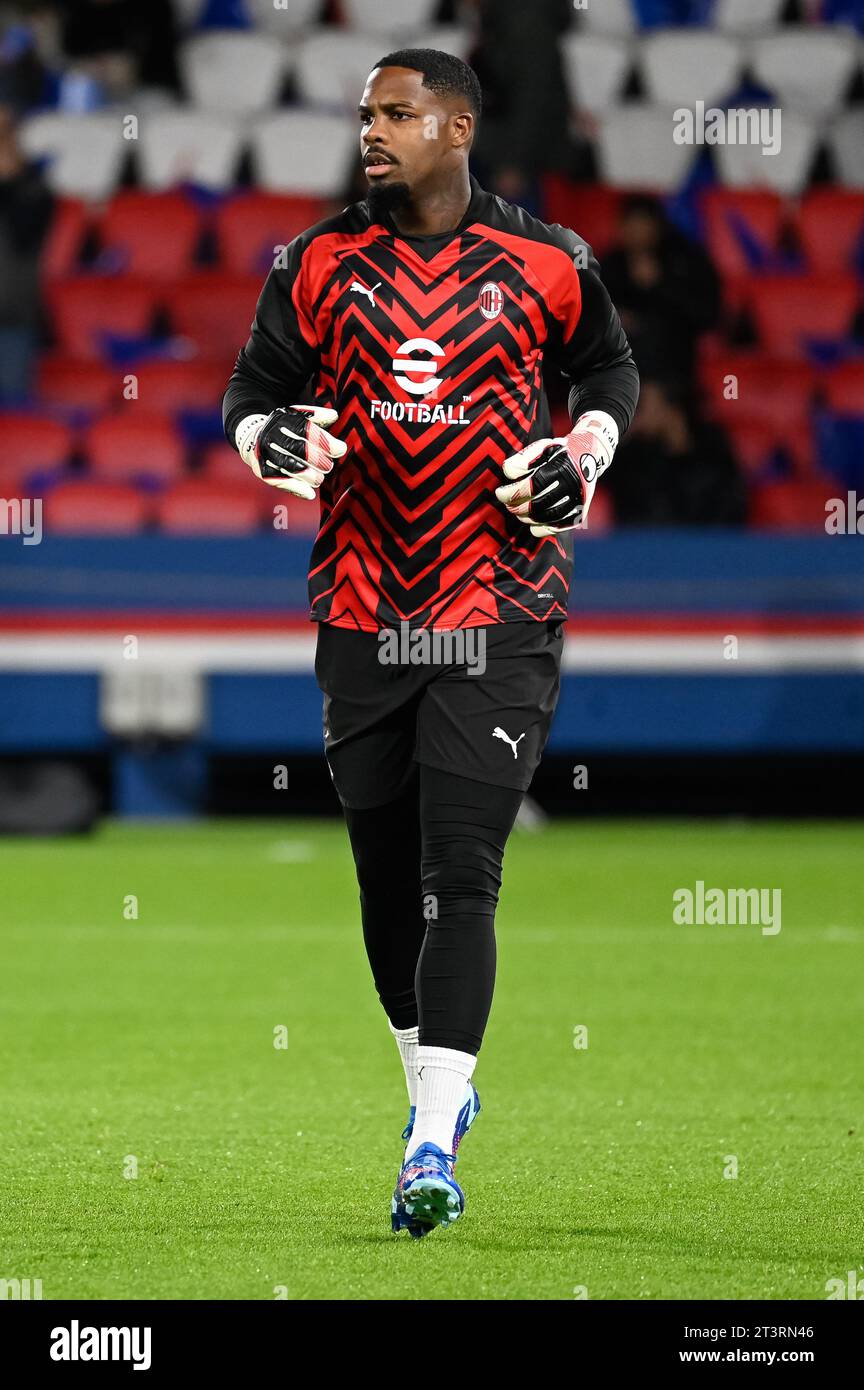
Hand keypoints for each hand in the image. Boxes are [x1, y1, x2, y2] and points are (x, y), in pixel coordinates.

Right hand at [236, 405, 346, 499]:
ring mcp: (265, 454)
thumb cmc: (285, 429)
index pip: (306, 429)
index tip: (340, 449)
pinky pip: (281, 482)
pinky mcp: (262, 470)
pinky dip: (297, 489)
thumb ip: (317, 417)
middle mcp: (271, 435)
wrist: (254, 437)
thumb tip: (334, 416)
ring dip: (310, 476)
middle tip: (328, 466)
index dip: (325, 441)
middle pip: (300, 449)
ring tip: (319, 478)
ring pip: (291, 467)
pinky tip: (309, 493)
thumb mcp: (299, 417)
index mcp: (282, 420)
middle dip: (319, 460)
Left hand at [495, 413, 616, 536]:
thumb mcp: (543, 446)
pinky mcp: (579, 514)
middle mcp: (573, 487)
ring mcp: (577, 503)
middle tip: (507, 502)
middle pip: (537, 505)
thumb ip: (524, 458)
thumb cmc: (560, 452)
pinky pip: (557, 528)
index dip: (512, 493)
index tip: (499, 492)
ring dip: (525, 517)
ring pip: (546, 518)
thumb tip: (508, 473)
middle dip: (516, 507)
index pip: (532, 486)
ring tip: (517, 510)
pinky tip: (531, 521)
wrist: (590, 456)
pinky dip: (540, 528)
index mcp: (562, 469)